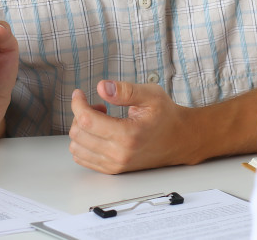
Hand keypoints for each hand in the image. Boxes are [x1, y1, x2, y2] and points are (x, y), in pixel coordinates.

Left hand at [68, 80, 194, 173]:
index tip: (79, 93)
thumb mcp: (151, 95)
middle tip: (95, 105)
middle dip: (80, 114)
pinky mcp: (113, 169)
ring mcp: (116, 164)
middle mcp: (120, 154)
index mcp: (128, 135)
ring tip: (99, 119)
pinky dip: (83, 143)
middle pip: (78, 134)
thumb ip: (125, 90)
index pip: (87, 120)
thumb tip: (102, 87)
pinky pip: (83, 159)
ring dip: (81, 130)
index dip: (77, 103)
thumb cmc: (166, 116)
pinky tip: (98, 132)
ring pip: (77, 148)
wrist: (180, 140)